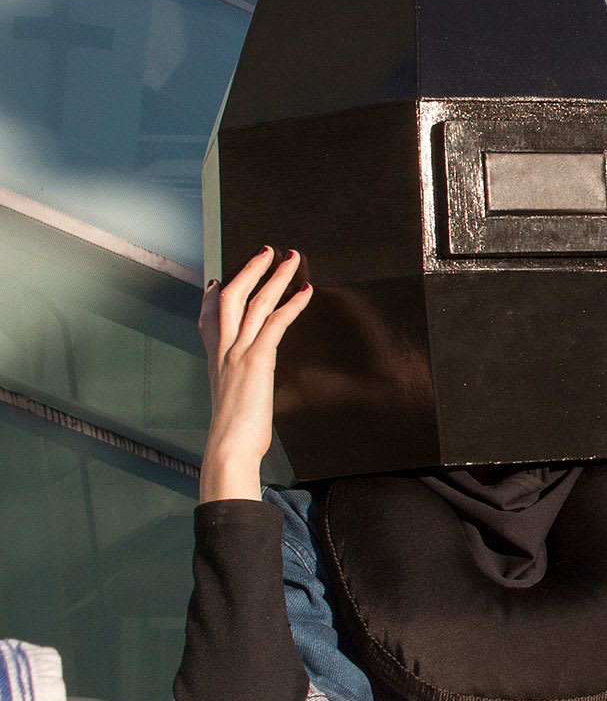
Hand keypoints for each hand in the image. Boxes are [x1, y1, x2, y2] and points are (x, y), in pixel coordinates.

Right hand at [200, 246, 310, 502]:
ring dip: (274, 276)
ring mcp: (237, 354)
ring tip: (291, 257)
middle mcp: (222, 352)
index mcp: (215, 362)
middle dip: (248, 271)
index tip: (215, 280)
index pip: (208, 319)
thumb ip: (237, 387)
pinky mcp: (255, 361)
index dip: (210, 296)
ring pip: (253, 303)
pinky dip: (291, 305)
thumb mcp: (232, 403)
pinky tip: (305, 291)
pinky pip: (274, 323)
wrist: (229, 449)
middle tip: (265, 251)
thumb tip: (245, 388)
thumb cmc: (235, 436)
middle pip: (229, 297)